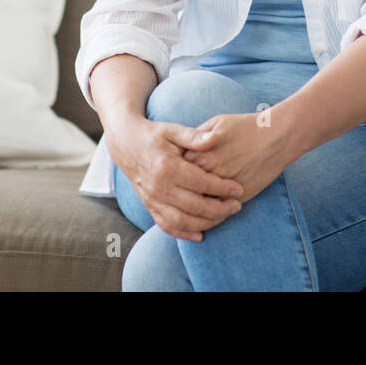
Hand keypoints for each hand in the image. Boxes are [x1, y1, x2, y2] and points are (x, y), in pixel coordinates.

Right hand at [107, 115, 244, 241]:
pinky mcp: (149, 205)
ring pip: (182, 220)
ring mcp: (152, 199)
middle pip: (194, 205)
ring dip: (205, 223)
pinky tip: (200, 235)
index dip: (222, 188)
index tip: (239, 189)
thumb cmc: (154, 134)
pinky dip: (183, 233)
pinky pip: (166, 225)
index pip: (200, 183)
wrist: (126, 144)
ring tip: (224, 217)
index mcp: (167, 167)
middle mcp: (159, 187)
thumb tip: (214, 138)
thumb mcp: (172, 129)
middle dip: (219, 209)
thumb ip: (193, 135)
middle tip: (237, 206)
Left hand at [181, 111, 293, 203]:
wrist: (276, 137)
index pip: (175, 168)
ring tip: (190, 204)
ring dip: (193, 206)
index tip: (171, 171)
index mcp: (201, 152)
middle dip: (179, 190)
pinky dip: (212, 213)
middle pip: (184, 188)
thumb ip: (195, 136)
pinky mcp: (238, 197)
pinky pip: (219, 212)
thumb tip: (180, 147)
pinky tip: (207, 211)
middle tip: (178, 190)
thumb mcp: (216, 123)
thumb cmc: (246, 127)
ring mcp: (224, 186)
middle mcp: (210, 171)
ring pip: (200, 203)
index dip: (172, 171)